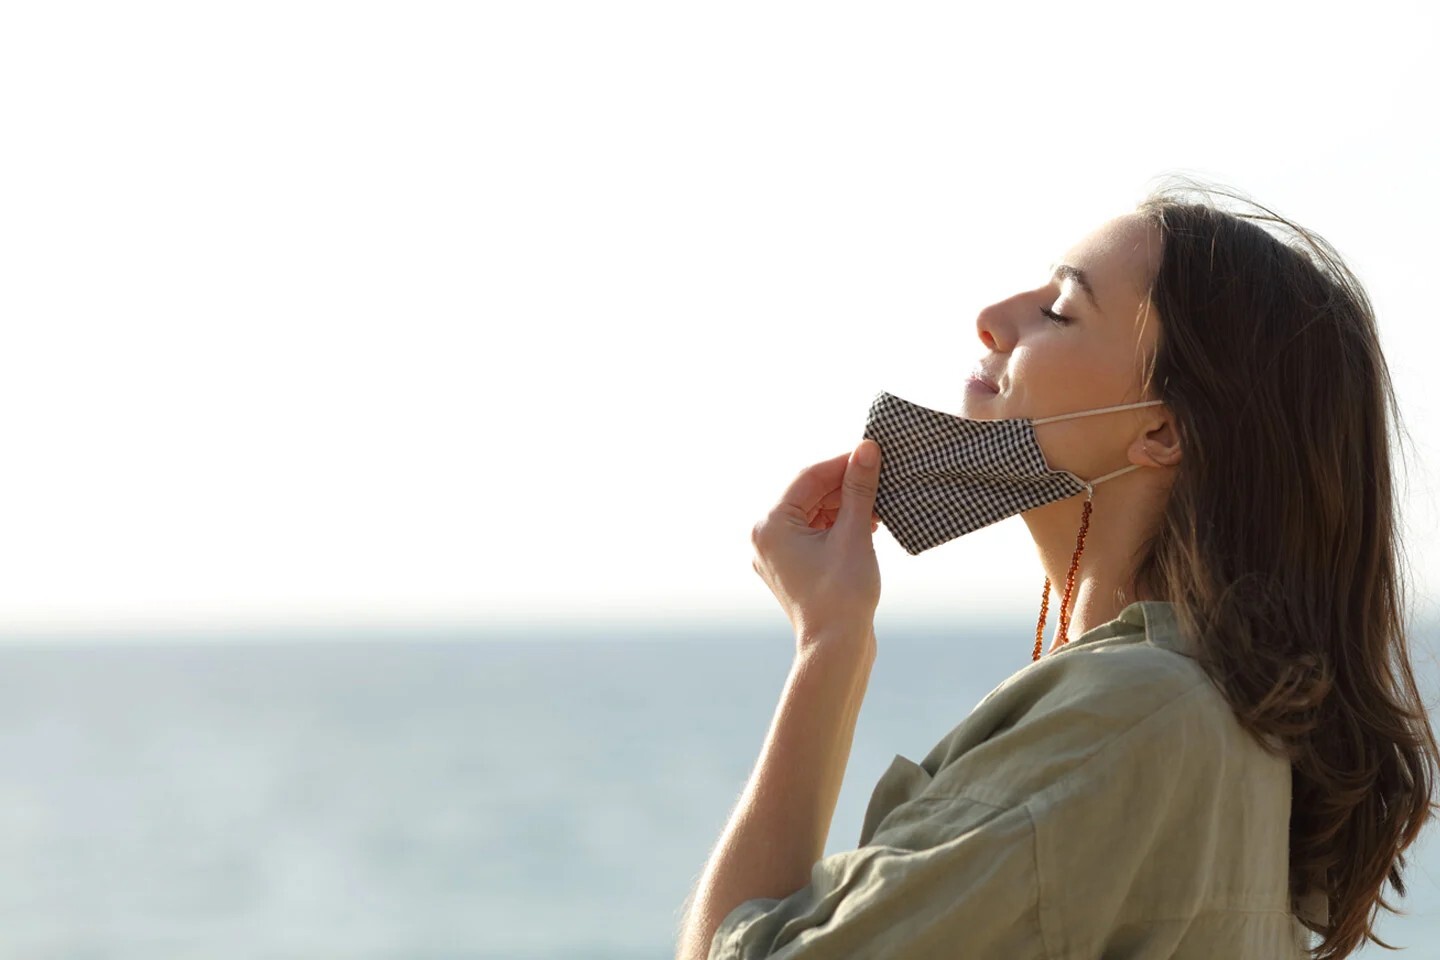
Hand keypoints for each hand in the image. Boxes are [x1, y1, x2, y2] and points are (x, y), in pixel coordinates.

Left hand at [750, 439, 882, 644]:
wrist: (836, 649)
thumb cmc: (843, 595)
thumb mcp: (854, 534)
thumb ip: (859, 489)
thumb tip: (866, 449)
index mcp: (771, 525)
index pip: (809, 477)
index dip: (842, 462)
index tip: (872, 452)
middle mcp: (766, 537)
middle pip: (808, 494)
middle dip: (845, 485)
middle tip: (879, 476)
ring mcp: (777, 555)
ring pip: (813, 514)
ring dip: (844, 505)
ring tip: (878, 502)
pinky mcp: (793, 568)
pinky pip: (814, 534)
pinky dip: (838, 525)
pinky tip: (868, 522)